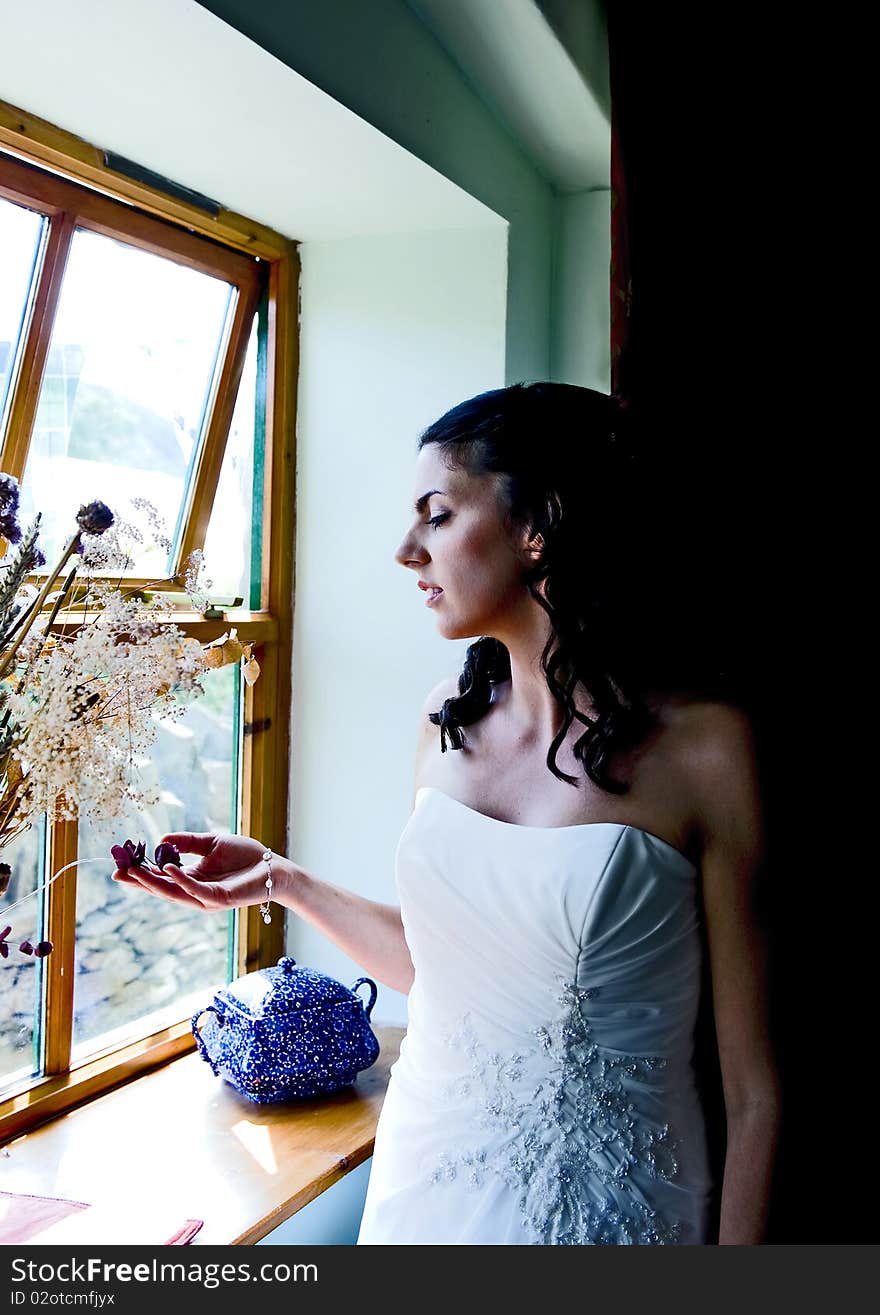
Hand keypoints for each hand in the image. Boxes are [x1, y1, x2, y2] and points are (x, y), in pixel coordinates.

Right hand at [111, 832, 278, 910]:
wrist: (272, 866)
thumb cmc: (245, 857)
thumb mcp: (211, 843)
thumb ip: (188, 842)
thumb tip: (162, 839)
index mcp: (192, 879)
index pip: (161, 878)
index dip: (140, 873)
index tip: (120, 865)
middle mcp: (195, 892)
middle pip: (161, 889)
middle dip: (139, 882)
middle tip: (117, 873)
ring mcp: (206, 898)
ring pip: (173, 893)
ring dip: (153, 882)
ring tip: (134, 871)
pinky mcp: (219, 898)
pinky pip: (195, 890)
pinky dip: (180, 880)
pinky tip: (168, 868)